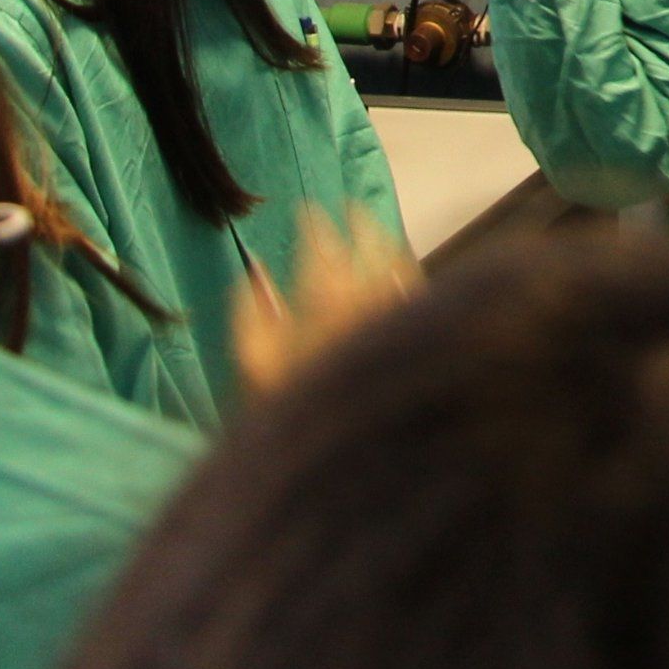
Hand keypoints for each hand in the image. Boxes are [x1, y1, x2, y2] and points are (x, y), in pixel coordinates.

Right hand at [232, 204, 418, 394]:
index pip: (321, 254)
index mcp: (322, 311)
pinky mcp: (418, 341)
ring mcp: (397, 325)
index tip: (306, 209)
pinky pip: (416, 295)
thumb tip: (257, 271)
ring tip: (375, 226)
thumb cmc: (286, 412)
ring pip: (396, 270)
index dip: (314, 227)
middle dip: (357, 225)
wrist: (347, 464)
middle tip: (348, 205)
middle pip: (367, 255)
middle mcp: (367, 311)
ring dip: (385, 243)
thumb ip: (250, 316)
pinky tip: (401, 267)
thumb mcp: (251, 368)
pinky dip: (406, 273)